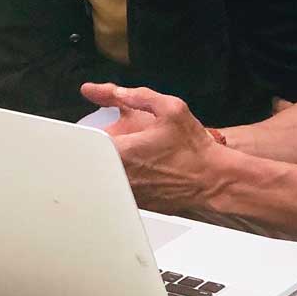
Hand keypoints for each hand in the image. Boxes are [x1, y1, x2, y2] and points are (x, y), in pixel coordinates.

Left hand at [81, 82, 221, 212]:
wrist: (213, 177)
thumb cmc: (194, 146)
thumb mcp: (171, 108)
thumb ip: (138, 96)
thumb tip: (112, 91)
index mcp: (126, 151)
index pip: (87, 145)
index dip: (83, 136)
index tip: (85, 132)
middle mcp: (124, 175)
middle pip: (92, 163)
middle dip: (93, 150)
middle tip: (100, 143)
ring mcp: (130, 193)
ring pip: (105, 179)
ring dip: (106, 166)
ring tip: (122, 157)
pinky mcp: (138, 204)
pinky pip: (120, 190)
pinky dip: (120, 180)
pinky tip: (137, 171)